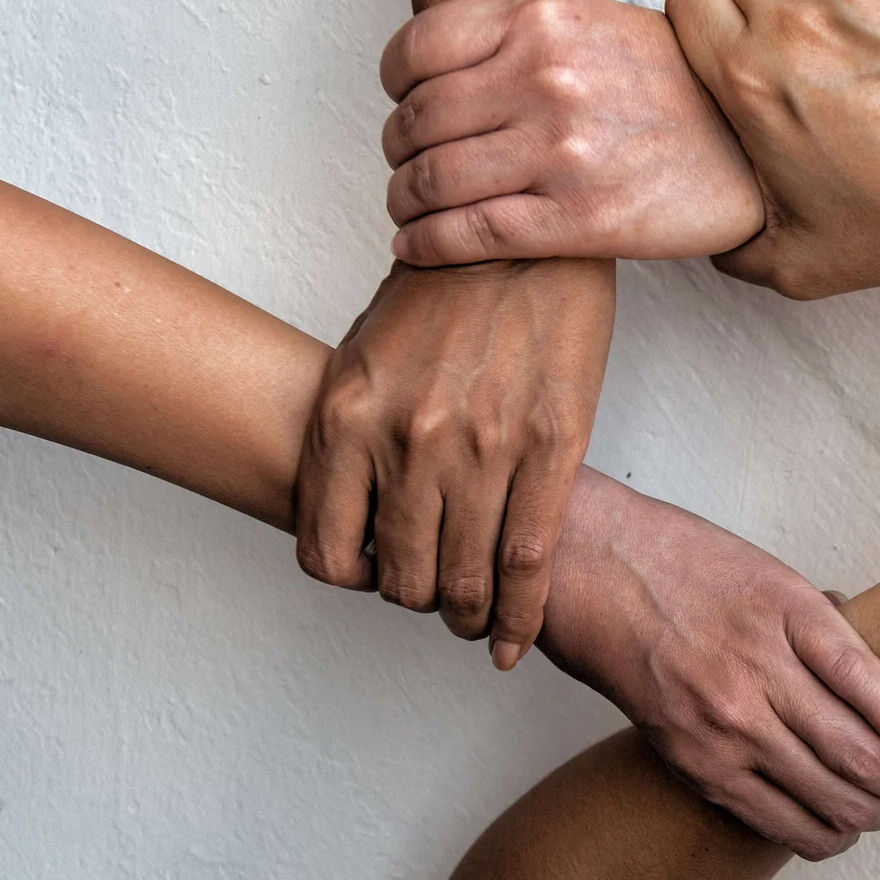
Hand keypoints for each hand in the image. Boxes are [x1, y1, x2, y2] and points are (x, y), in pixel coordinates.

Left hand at [295, 259, 612, 666]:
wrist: (519, 239)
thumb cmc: (441, 295)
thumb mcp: (362, 358)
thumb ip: (351, 441)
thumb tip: (357, 520)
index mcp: (348, 419)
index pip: (327, 554)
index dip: (353, 581)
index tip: (376, 576)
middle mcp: (409, 441)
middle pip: (402, 579)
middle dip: (418, 602)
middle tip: (434, 598)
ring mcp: (483, 448)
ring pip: (465, 582)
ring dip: (467, 616)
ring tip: (474, 616)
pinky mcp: (551, 447)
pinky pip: (529, 561)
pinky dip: (521, 617)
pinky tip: (512, 640)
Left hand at [378, 0, 762, 265]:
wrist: (757, 147)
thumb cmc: (685, 91)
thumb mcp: (604, 28)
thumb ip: (529, 37)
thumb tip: (456, 68)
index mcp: (545, 22)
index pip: (421, 48)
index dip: (395, 83)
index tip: (400, 102)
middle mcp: (544, 80)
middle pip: (419, 120)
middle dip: (398, 149)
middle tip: (403, 166)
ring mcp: (558, 151)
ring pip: (431, 180)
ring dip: (403, 201)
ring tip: (407, 210)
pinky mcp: (574, 219)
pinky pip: (467, 233)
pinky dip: (424, 244)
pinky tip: (414, 248)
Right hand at [541, 469, 879, 860]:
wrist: (600, 576)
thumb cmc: (693, 568)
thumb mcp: (777, 577)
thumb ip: (833, 633)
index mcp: (791, 618)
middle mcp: (759, 676)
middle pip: (863, 758)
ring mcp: (725, 727)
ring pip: (829, 800)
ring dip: (874, 813)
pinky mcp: (697, 764)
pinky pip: (777, 822)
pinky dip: (822, 833)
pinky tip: (836, 824)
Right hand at [665, 0, 879, 298]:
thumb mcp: (798, 264)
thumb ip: (730, 245)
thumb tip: (700, 224)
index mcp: (751, 82)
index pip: (688, 2)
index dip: (711, 27)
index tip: (740, 48)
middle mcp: (795, 19)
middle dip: (765, 10)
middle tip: (808, 54)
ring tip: (849, 21)